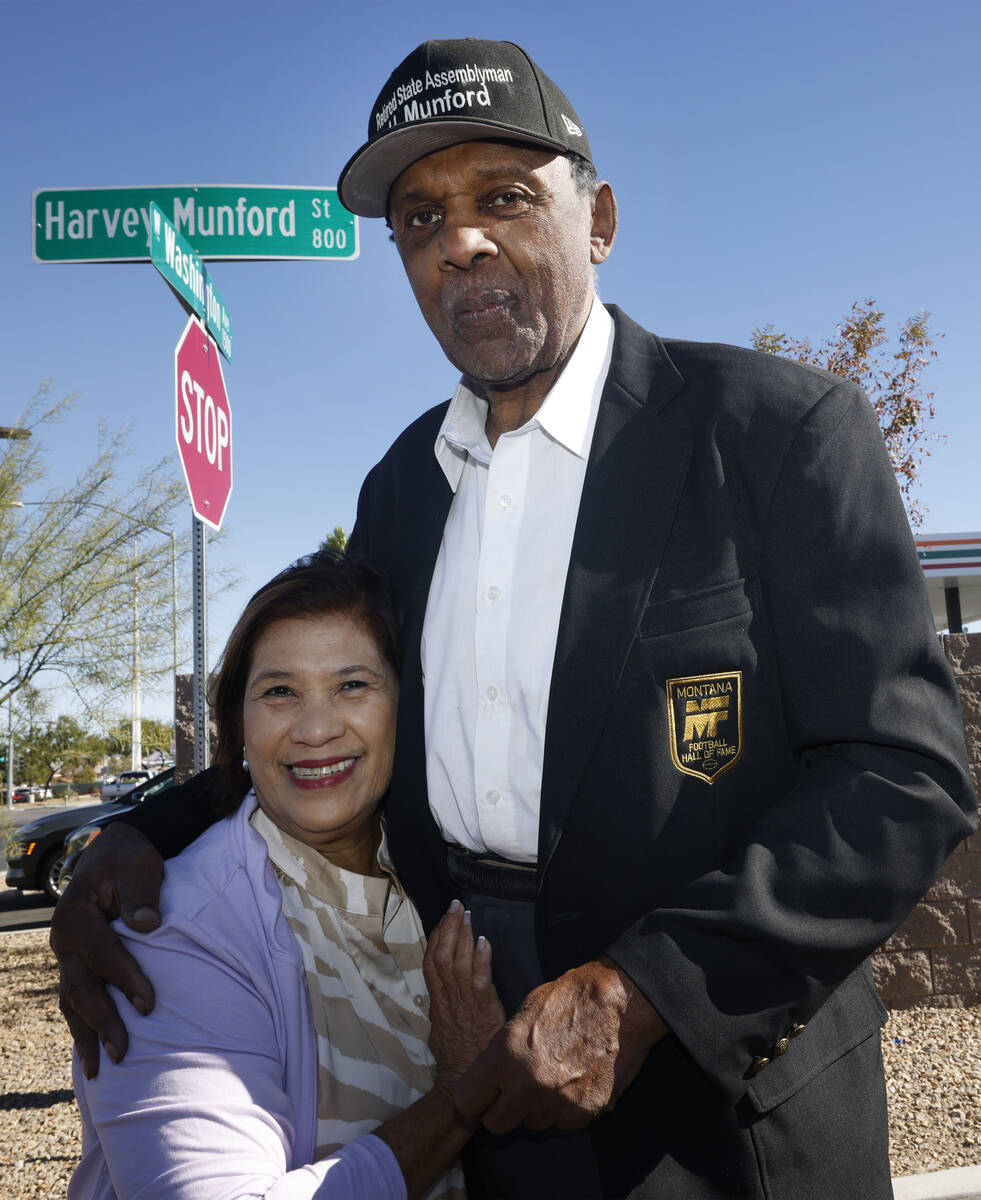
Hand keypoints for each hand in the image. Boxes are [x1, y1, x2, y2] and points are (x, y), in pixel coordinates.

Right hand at [49, 822, 164, 1078]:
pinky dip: (83, 1026)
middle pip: (81, 987)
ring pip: (72, 1001)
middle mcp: (64, 939)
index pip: (102, 954)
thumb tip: (147, 923)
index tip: (148, 1005)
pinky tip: (93, 1053)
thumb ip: (142, 890)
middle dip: (102, 1021)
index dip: (125, 979)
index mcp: (75, 914)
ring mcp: (67, 955)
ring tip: (101, 1070)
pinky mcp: (76, 964)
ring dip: (87, 1034)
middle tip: (124, 1051)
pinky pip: (75, 1000)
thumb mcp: (139, 863)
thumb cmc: (129, 858)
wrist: (113, 854)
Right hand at [423, 900, 504, 1090]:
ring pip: (458, 961)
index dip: (436, 938)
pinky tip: (484, 941)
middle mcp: (447, 997)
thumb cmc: (457, 1055)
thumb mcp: (443, 1027)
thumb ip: (445, 1004)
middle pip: (443, 955)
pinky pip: (480, 979)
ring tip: (468, 915)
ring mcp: (464, 1002)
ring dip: (463, 935)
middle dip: (449, 927)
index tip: (442, 919)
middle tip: (456, 905)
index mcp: (437, 1000)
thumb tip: (447, 988)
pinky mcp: (482, 1009)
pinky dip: (481, 959)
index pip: (431, 962)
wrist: (461, 1081)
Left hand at [454, 956, 666, 1133]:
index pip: (467, 1101)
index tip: (479, 1097)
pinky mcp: (585, 1111)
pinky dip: (564, 1110)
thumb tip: (488, 1078)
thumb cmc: (567, 999)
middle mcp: (528, 1084)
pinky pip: (562, 1124)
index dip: (472, 1099)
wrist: (617, 1002)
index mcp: (505, 1055)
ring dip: (536, 1108)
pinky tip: (573, 1082)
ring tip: (551, 1077)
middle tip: (515, 1090)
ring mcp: (557, 1102)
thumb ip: (501, 1051)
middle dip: (502, 1109)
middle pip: (496, 1124)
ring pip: (531, 1124)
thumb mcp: (521, 1014)